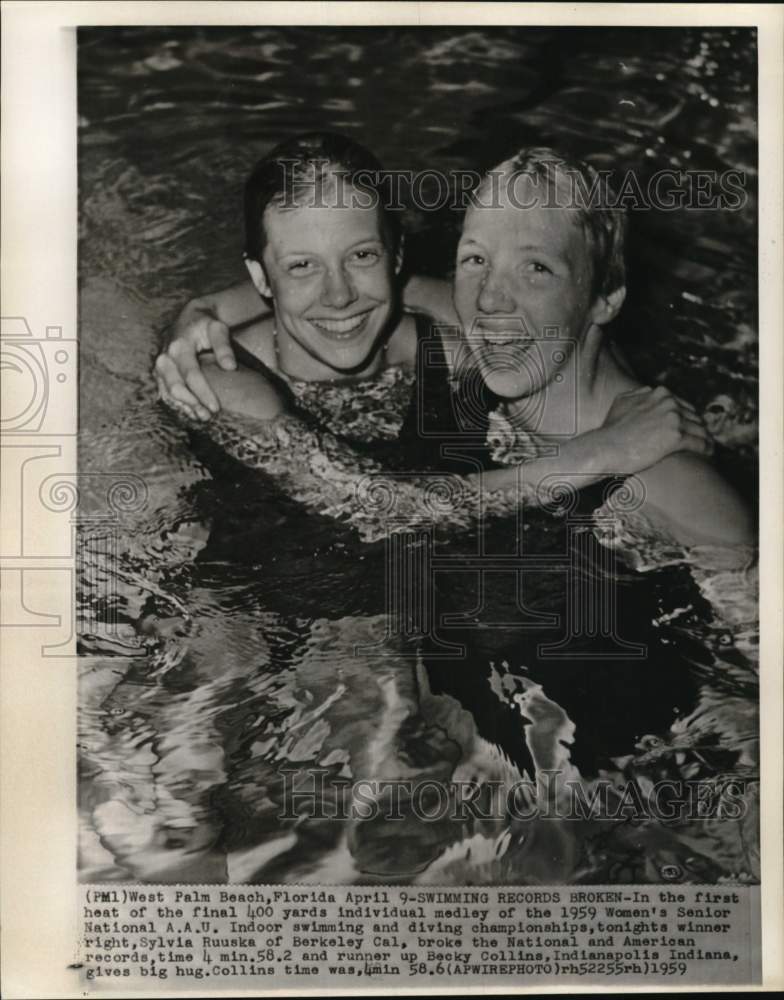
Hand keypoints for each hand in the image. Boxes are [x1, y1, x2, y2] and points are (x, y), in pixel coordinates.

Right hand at [154, 303, 236, 420]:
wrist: (189, 316)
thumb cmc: (207, 323)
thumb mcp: (218, 328)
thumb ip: (224, 346)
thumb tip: (230, 367)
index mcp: (179, 346)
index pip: (191, 375)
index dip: (203, 393)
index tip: (216, 407)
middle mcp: (166, 357)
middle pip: (176, 387)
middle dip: (192, 403)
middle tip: (209, 416)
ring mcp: (161, 366)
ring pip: (168, 392)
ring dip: (184, 407)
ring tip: (202, 418)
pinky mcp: (160, 372)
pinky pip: (165, 392)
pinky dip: (177, 404)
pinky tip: (191, 412)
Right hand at [596, 385, 713, 472]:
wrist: (606, 447)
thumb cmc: (611, 429)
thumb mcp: (621, 402)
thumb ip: (638, 394)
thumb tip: (648, 392)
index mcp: (659, 393)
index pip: (682, 404)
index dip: (687, 417)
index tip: (689, 427)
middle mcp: (669, 402)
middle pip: (693, 416)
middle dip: (698, 427)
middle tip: (701, 438)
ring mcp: (673, 419)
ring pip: (699, 429)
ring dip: (705, 438)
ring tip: (708, 447)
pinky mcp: (676, 437)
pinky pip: (699, 442)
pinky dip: (706, 448)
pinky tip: (708, 453)